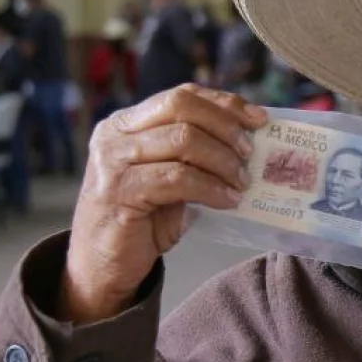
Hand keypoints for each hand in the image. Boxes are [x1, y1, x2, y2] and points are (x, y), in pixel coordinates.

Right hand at [62, 84, 264, 323]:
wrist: (103, 267)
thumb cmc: (142, 221)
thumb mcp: (169, 177)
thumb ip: (194, 153)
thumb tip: (248, 140)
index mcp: (126, 122)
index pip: (181, 95)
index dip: (224, 103)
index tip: (258, 119)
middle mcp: (115, 134)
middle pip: (181, 107)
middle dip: (225, 127)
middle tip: (249, 153)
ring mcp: (113, 161)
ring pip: (183, 140)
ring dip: (222, 160)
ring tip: (241, 182)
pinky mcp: (119, 192)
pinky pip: (177, 179)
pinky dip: (211, 188)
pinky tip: (227, 200)